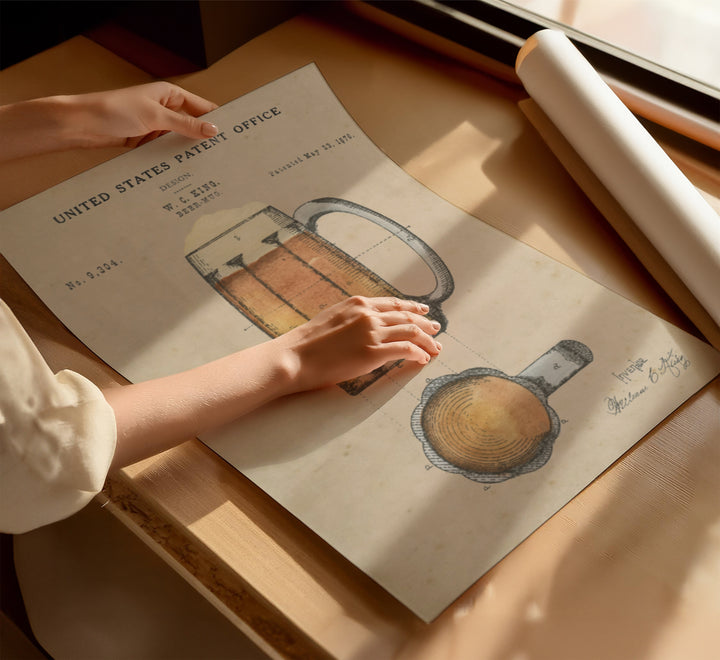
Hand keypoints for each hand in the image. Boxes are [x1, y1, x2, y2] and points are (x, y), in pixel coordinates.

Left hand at [0, 82, 218, 160]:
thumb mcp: (156, 116)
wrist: (82, 125)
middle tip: (224, 156)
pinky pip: (165, 152)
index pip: (201, 107)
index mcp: (169, 95)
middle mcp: (164, 109)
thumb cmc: (114, 111)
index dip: (217, 119)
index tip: (234, 134)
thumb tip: (213, 130)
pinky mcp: (145, 142)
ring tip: (208, 167)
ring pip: (179, 141)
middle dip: (205, 139)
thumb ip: (185, 125)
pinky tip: (184, 171)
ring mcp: (155, 127)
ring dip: (188, 152)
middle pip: (192, 126)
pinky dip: (172, 160)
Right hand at [275, 296, 442, 392]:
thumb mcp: (330, 319)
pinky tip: (423, 359)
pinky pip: (406, 350)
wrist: (294, 357)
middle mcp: (368, 314)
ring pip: (412, 332)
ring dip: (427, 340)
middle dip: (425, 323)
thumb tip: (364, 327)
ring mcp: (372, 333)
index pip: (393, 303)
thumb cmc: (306, 343)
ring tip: (436, 347)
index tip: (423, 312)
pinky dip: (419, 354)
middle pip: (407, 316)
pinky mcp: (373, 353)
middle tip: (437, 330)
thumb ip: (351, 318)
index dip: (412, 308)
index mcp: (357, 303)